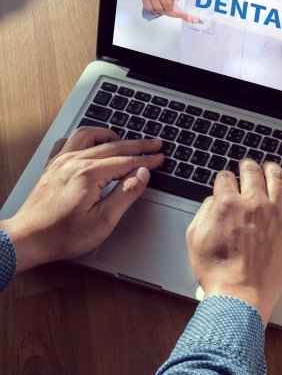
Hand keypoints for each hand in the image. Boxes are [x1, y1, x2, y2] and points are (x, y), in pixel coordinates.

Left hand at [0, 128, 163, 272]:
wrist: (27, 239)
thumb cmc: (63, 235)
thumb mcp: (104, 220)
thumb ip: (126, 193)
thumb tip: (142, 174)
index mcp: (90, 174)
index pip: (126, 161)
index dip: (147, 159)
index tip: (160, 157)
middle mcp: (74, 162)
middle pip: (113, 146)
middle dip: (137, 144)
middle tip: (154, 143)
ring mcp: (60, 162)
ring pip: (88, 136)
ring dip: (109, 135)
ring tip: (123, 139)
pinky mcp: (51, 167)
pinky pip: (67, 142)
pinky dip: (83, 139)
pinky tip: (88, 145)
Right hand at [141, 0, 198, 22]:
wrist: (153, 2)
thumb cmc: (166, 5)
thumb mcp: (176, 10)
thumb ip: (186, 15)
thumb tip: (197, 21)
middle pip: (167, 5)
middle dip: (167, 9)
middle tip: (165, 7)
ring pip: (158, 7)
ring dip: (159, 10)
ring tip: (159, 6)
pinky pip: (150, 8)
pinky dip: (152, 10)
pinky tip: (153, 6)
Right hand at [186, 160, 281, 322]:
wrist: (240, 294)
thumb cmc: (218, 272)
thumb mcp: (195, 238)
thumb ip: (204, 213)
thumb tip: (213, 201)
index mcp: (227, 204)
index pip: (226, 178)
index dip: (224, 178)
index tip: (226, 180)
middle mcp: (252, 203)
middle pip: (252, 173)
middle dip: (247, 166)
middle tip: (248, 165)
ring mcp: (275, 213)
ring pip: (277, 179)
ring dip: (272, 169)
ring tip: (271, 167)